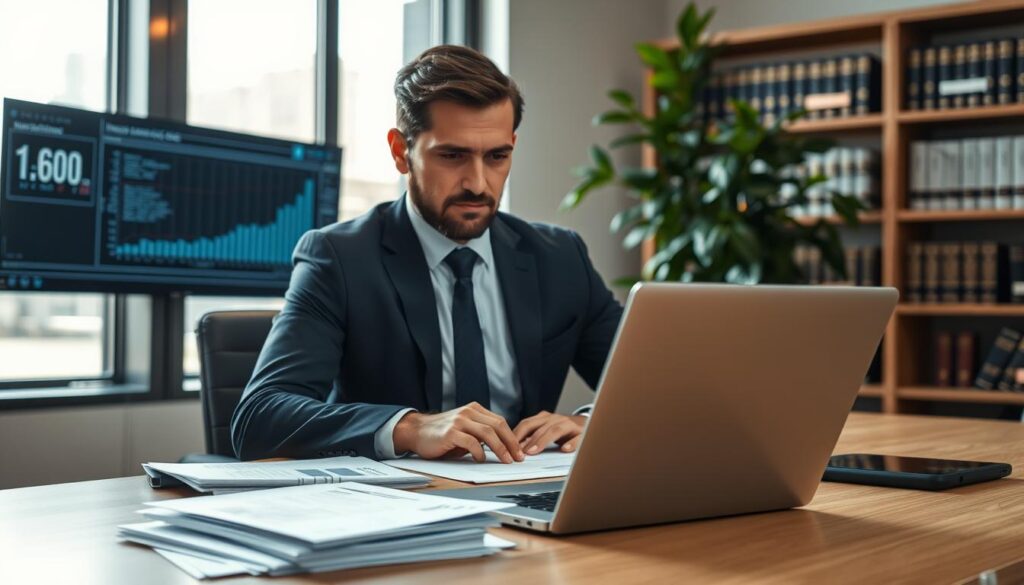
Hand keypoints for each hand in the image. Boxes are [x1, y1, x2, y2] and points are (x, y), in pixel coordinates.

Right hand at [392, 402, 524, 463]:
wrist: (416, 431)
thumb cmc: (442, 434)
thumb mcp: (464, 429)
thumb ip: (480, 434)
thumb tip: (502, 447)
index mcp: (474, 409)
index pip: (500, 422)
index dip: (512, 437)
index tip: (519, 451)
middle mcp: (468, 412)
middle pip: (498, 425)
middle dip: (511, 443)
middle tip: (518, 457)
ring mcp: (459, 421)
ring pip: (488, 433)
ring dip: (500, 448)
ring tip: (506, 460)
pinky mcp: (451, 432)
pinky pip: (471, 442)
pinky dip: (479, 452)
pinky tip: (481, 459)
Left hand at [514, 411, 586, 454]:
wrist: (589, 423)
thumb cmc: (564, 430)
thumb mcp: (547, 430)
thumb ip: (533, 437)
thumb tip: (515, 447)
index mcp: (544, 418)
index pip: (527, 424)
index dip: (516, 435)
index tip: (508, 447)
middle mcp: (556, 419)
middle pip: (539, 427)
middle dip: (527, 440)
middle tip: (519, 453)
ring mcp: (569, 424)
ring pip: (555, 430)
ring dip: (543, 441)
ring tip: (534, 451)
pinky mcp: (582, 432)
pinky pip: (577, 437)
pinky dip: (571, 443)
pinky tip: (565, 449)